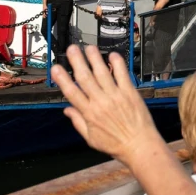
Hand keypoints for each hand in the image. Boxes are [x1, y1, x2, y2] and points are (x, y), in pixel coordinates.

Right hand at [51, 45, 160, 160]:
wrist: (139, 146)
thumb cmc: (116, 145)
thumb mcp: (91, 138)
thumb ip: (78, 122)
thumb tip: (67, 110)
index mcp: (89, 114)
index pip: (72, 92)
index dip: (62, 79)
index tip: (56, 68)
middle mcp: (101, 102)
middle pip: (85, 78)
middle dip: (77, 61)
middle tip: (72, 49)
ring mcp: (116, 96)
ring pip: (102, 73)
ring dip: (95, 58)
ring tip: (89, 48)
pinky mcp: (130, 93)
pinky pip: (122, 75)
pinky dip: (117, 64)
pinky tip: (112, 55)